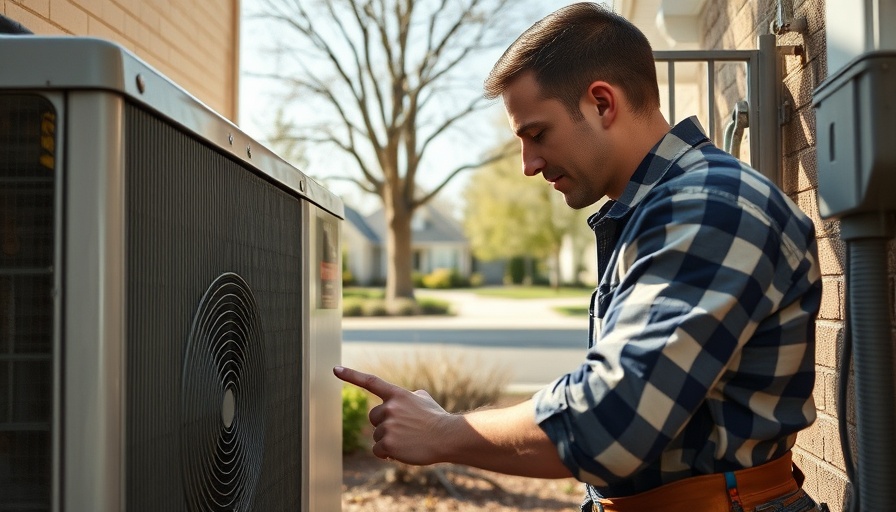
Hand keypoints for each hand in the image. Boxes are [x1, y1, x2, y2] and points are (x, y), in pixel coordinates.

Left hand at [334, 366, 453, 464]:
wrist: (447, 436)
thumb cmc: (437, 419)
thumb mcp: (424, 400)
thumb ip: (409, 397)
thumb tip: (409, 397)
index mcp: (397, 394)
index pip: (371, 382)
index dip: (351, 375)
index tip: (335, 369)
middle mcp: (389, 407)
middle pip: (374, 417)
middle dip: (384, 424)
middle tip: (403, 430)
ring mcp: (388, 425)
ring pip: (377, 436)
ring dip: (389, 440)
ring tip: (408, 440)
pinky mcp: (387, 443)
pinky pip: (378, 450)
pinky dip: (388, 454)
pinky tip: (403, 451)